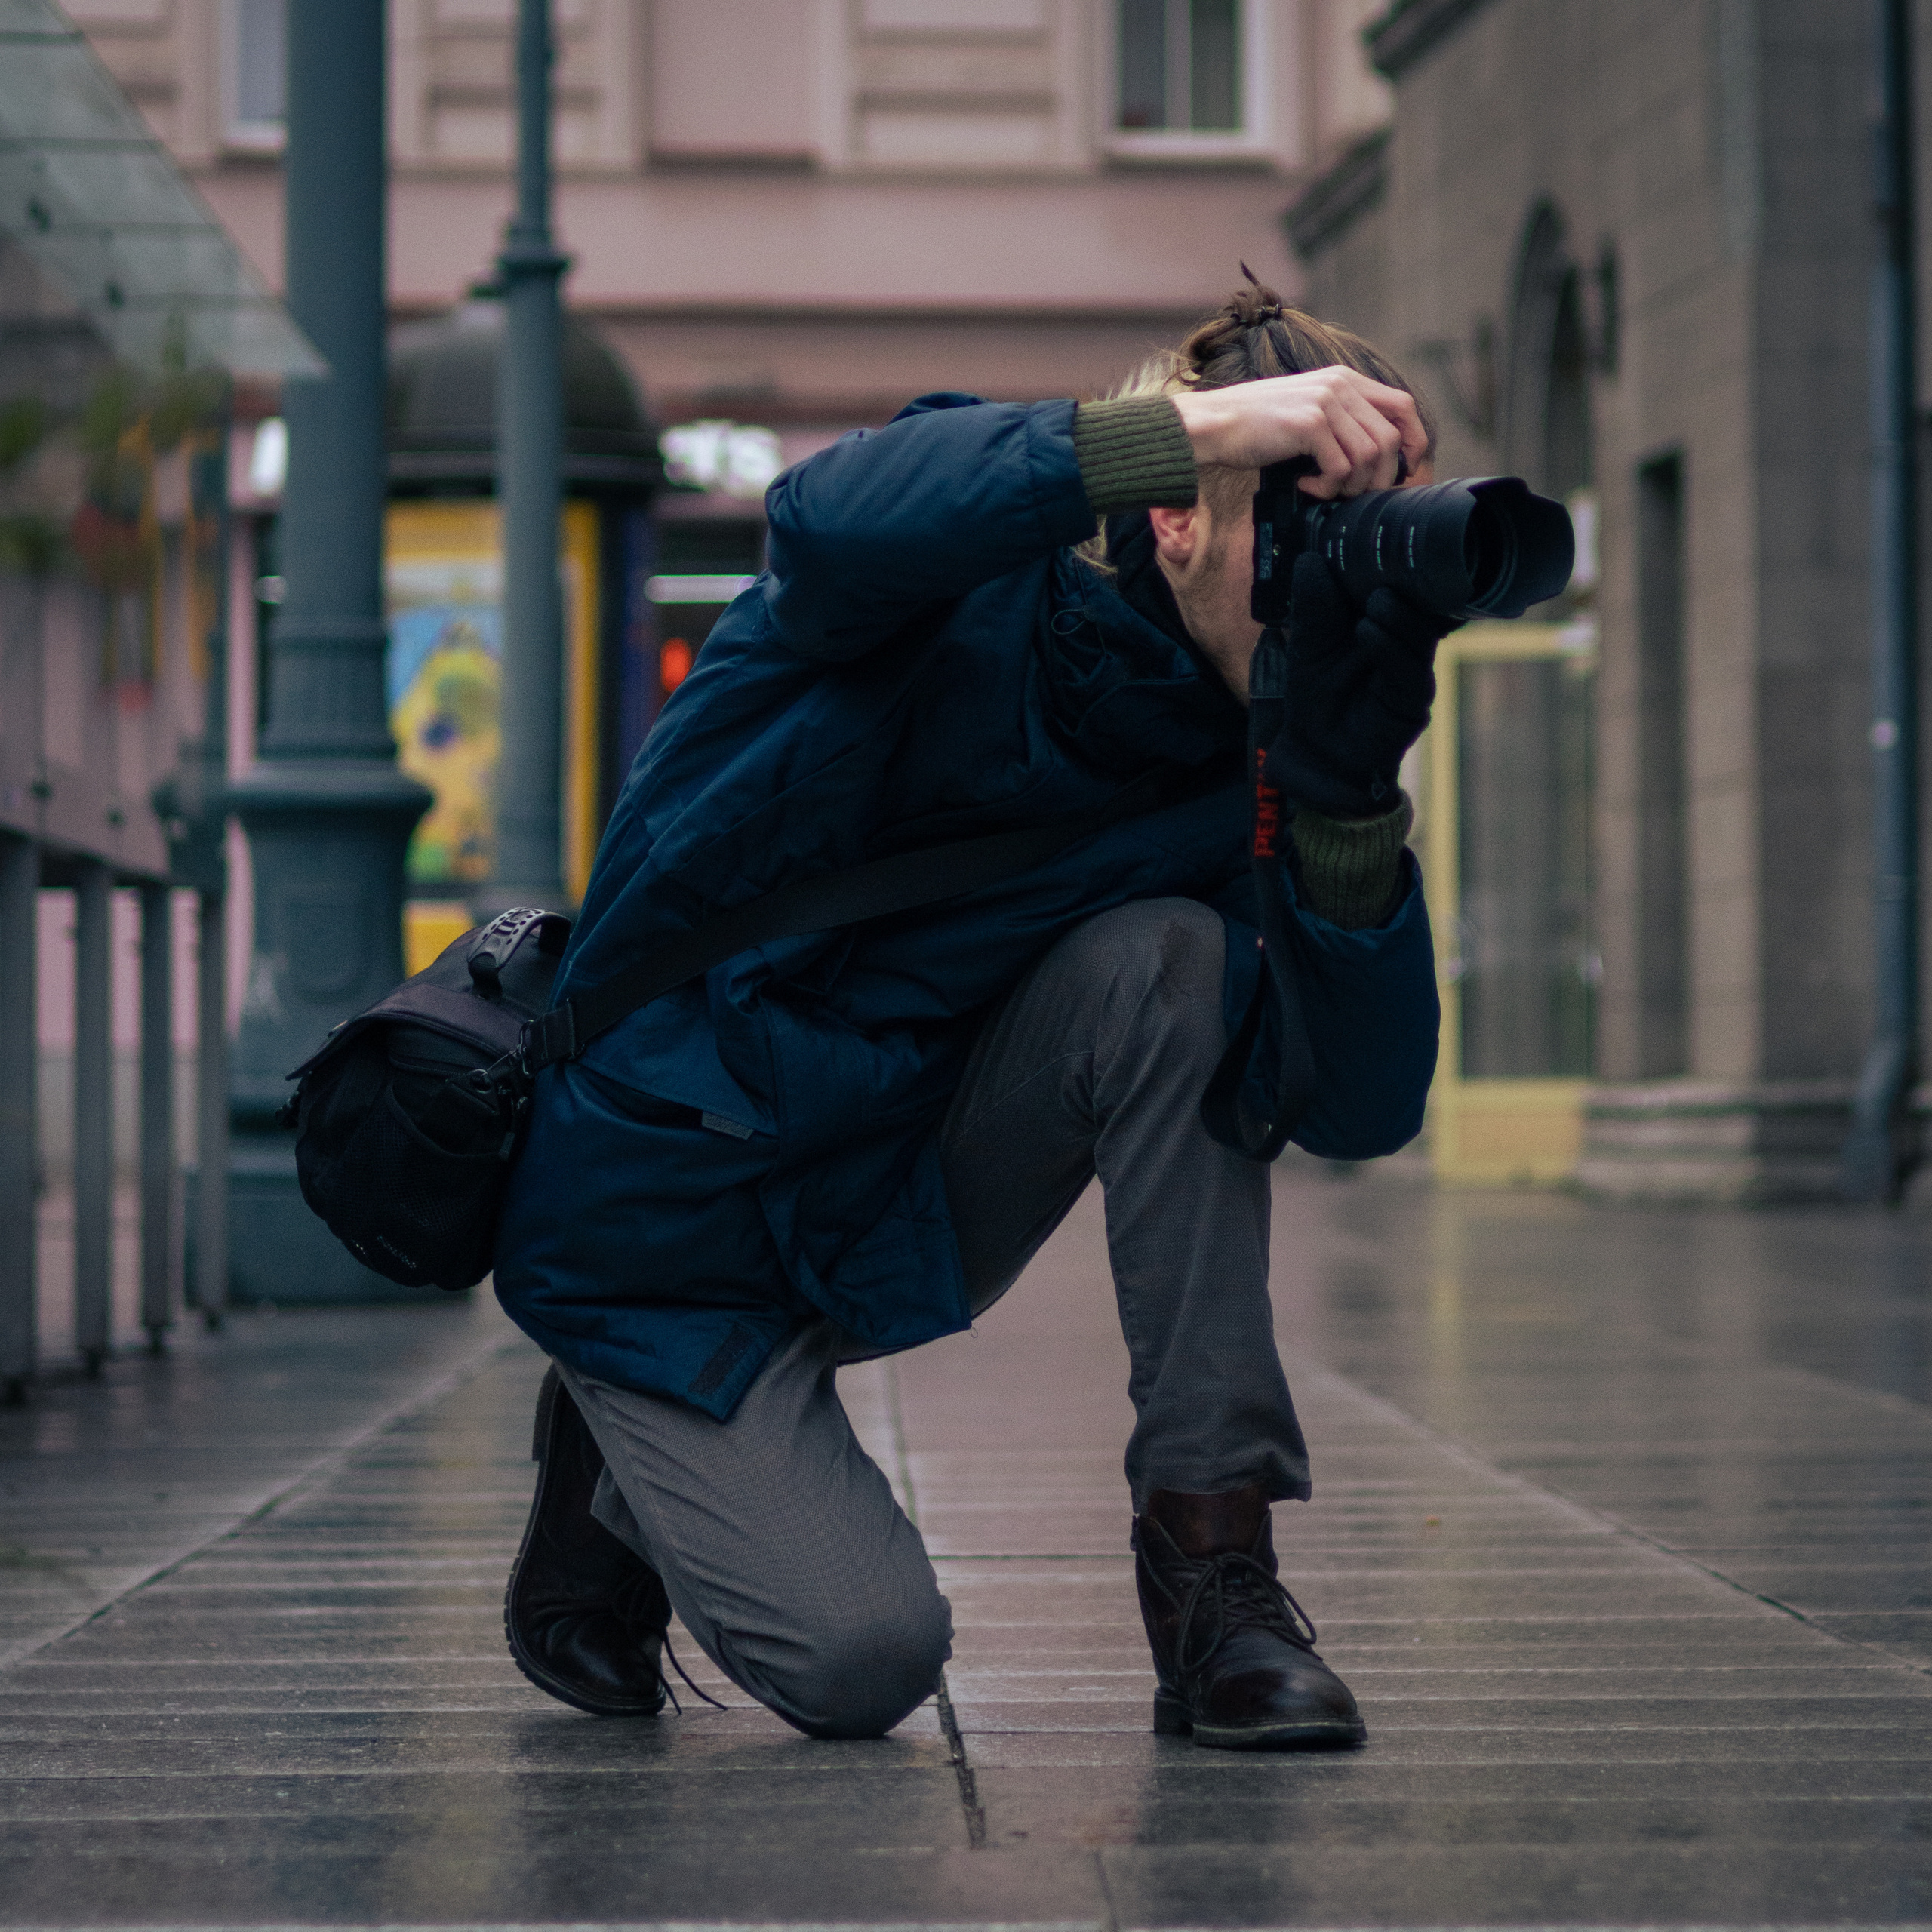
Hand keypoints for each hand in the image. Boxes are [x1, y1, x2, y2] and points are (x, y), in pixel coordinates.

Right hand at [1170, 366, 1426, 499]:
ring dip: (1350, 486)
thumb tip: (1374, 458)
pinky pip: (1340, 469)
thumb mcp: (1307, 412)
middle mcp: (1340, 385)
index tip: (1403, 472)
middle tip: (1354, 494)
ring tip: (1324, 490)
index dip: (1414, 442)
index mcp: (1344, 379)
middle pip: (1390, 439)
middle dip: (1379, 477)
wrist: (1213, 424)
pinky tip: (1305, 487)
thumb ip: (1340, 421)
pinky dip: (1326, 488)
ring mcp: (1326, 402)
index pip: (1403, 406)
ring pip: (1369, 456)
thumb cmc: (1255, 426)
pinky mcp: (1310, 424)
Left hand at [1264, 552, 1458, 818]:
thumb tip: (1310, 560)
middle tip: (1386, 563)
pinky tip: (1369, 631)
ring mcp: (1412, 672)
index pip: (1403, 588)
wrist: (1316, 755)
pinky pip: (1407, 669)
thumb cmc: (1318, 697)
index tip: (1386, 538)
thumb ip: (1313, 606)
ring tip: (1376, 600)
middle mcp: (1406, 644)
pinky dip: (1389, 645)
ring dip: (1398, 613)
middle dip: (1406, 582)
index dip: (1398, 565)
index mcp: (1385, 625)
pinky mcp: (1411, 701)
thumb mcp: (1309, 644)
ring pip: (1419, 634)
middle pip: (1421, 605)